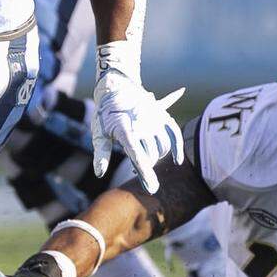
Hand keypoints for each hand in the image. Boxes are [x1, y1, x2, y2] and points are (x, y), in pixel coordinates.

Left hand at [92, 71, 183, 194]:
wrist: (116, 87)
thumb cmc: (105, 114)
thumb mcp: (99, 133)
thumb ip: (101, 154)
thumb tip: (99, 173)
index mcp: (125, 129)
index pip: (137, 155)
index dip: (145, 172)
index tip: (152, 188)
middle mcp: (141, 124)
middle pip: (150, 154)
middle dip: (145, 167)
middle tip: (135, 169)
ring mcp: (153, 119)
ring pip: (162, 147)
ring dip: (156, 158)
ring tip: (145, 161)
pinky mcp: (161, 115)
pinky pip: (174, 133)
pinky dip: (178, 147)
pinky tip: (177, 161)